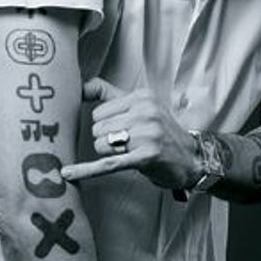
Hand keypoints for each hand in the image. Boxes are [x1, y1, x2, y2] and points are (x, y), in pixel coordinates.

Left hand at [61, 77, 198, 189]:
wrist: (192, 158)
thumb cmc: (162, 133)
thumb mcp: (141, 105)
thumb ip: (109, 94)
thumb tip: (80, 87)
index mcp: (142, 97)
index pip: (99, 112)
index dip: (105, 124)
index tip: (122, 129)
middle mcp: (145, 112)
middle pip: (97, 128)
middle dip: (106, 140)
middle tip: (128, 143)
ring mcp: (147, 134)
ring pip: (100, 145)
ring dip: (110, 153)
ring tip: (131, 152)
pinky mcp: (145, 157)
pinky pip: (107, 163)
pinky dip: (86, 170)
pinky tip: (68, 173)